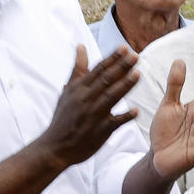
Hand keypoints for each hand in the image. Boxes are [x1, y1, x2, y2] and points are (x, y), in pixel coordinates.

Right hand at [37, 46, 140, 170]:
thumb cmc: (63, 117)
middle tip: (135, 56)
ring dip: (125, 86)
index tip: (125, 48)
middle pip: (106, 80)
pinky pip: (114, 123)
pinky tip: (136, 111)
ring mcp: (93, 115)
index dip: (112, 58)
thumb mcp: (68, 91)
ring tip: (138, 74)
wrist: (55, 147)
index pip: (98, 70)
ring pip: (111, 97)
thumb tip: (81, 46)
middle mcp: (86, 99)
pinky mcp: (99, 131)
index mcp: (79, 89)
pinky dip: (124, 117)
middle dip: (121, 67)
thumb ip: (78, 69)